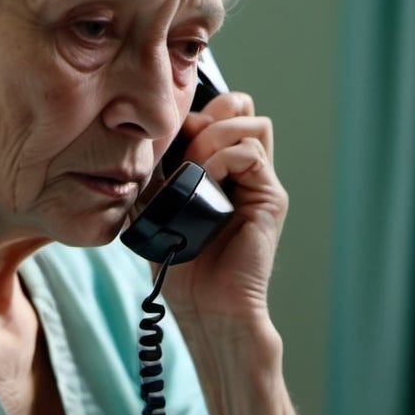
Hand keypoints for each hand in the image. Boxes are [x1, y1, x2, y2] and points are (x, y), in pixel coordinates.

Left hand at [159, 90, 287, 325]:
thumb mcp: (156, 206)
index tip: (165, 137)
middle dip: (209, 113)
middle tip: (184, 143)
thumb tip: (144, 140)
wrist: (205, 307)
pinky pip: (251, 154)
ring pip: (251, 122)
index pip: (218, 114)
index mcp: (221, 169)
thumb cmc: (181, 264)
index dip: (192, 113)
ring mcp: (260, 183)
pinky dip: (222, 157)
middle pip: (242, 107)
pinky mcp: (270, 198)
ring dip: (213, 135)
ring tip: (191, 166)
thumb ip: (157, 172)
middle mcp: (245, 171)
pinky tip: (203, 179)